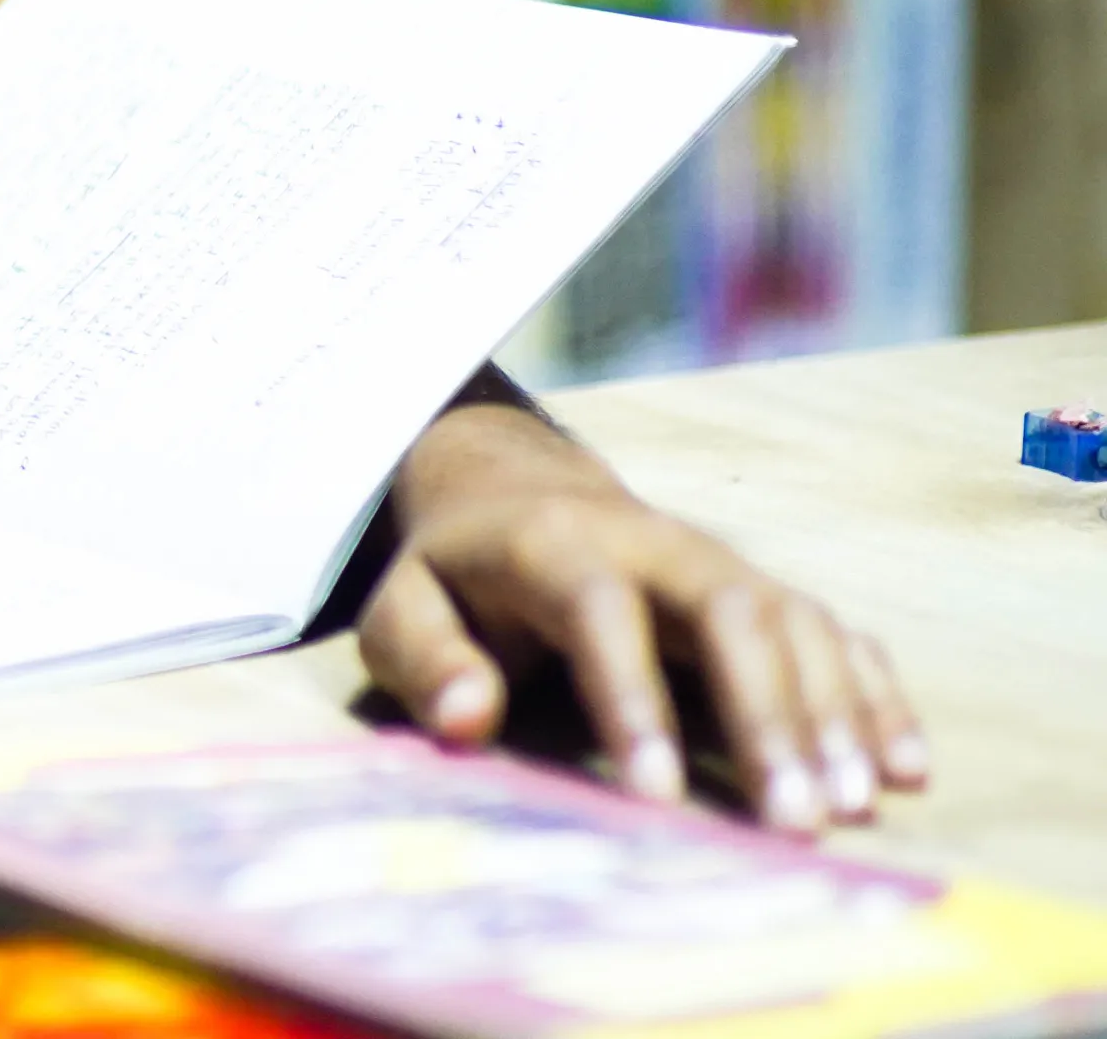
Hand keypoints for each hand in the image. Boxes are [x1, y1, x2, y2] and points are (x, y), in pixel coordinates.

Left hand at [363, 400, 928, 833]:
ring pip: (794, 621)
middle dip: (766, 717)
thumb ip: (424, 658)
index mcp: (553, 544)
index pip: (602, 612)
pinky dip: (874, 696)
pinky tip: (905, 769)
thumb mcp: (404, 603)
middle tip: (794, 822)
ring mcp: (719, 561)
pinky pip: (835, 633)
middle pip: (730, 612)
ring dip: (831, 715)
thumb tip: (466, 718)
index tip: (653, 796)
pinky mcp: (761, 588)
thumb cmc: (456, 573)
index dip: (631, 701)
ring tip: (851, 809)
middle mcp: (653, 543)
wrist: (511, 488)